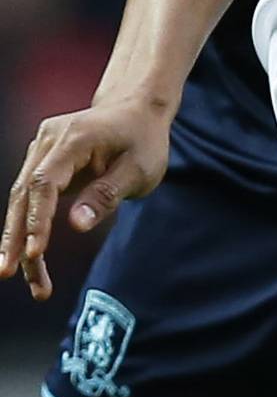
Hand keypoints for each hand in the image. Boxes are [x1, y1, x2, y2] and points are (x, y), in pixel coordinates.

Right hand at [0, 100, 172, 301]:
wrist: (136, 110)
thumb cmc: (143, 140)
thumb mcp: (139, 169)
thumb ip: (107, 195)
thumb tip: (76, 226)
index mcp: (73, 139)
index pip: (44, 183)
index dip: (37, 219)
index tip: (35, 253)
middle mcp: (48, 141)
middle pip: (22, 193)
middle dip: (14, 237)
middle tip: (6, 273)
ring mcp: (41, 150)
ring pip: (21, 200)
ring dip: (20, 241)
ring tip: (34, 285)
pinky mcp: (41, 162)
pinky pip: (30, 198)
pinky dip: (30, 228)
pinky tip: (31, 261)